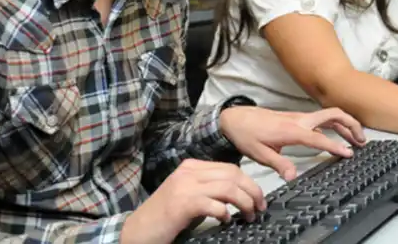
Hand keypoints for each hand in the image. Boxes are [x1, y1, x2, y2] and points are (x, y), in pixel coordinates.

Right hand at [120, 159, 265, 243]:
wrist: (139, 229)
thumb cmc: (165, 217)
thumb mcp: (188, 195)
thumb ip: (208, 189)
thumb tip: (239, 194)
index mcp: (190, 167)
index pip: (230, 168)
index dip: (249, 184)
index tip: (258, 200)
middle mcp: (188, 172)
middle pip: (233, 175)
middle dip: (253, 192)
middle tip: (258, 209)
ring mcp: (184, 187)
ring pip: (228, 187)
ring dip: (245, 203)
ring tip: (248, 216)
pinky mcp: (182, 204)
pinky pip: (215, 204)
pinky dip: (226, 213)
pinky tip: (225, 221)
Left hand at [219, 106, 366, 179]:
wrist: (233, 118)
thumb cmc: (245, 134)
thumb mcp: (259, 153)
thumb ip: (278, 164)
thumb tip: (292, 177)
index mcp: (291, 130)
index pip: (319, 137)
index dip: (335, 145)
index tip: (349, 154)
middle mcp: (298, 120)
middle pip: (332, 115)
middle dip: (350, 124)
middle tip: (362, 141)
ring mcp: (297, 117)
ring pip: (328, 115)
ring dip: (345, 124)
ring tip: (357, 139)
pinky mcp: (295, 118)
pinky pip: (320, 119)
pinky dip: (333, 124)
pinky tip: (336, 136)